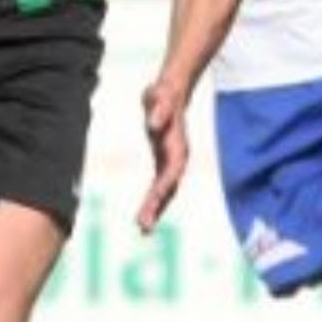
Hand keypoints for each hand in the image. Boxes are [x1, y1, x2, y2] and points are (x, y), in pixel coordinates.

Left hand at [136, 78, 188, 231]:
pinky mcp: (164, 163)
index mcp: (177, 146)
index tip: (152, 203)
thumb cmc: (164, 93)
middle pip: (170, 187)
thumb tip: (153, 125)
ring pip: (166, 192)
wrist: (173, 92)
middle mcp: (178, 158)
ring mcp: (172, 162)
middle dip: (158, 207)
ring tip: (144, 230)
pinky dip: (153, 203)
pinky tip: (144, 218)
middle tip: (144, 227)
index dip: (162, 188)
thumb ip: (158, 109)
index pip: (171, 172)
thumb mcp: (159, 95)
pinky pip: (160, 188)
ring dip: (156, 210)